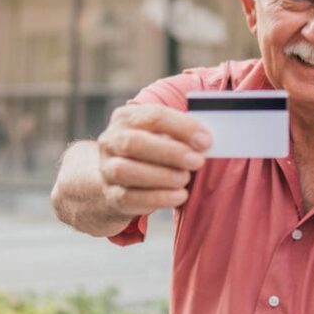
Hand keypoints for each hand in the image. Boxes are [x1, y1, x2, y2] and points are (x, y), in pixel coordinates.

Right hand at [96, 103, 210, 216]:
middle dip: (170, 152)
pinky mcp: (111, 195)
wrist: (120, 180)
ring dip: (162, 176)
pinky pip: (129, 198)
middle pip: (134, 142)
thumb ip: (180, 134)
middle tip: (197, 161)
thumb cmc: (152, 152)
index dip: (182, 127)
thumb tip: (205, 141)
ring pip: (126, 171)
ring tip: (185, 178)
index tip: (206, 140)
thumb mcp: (162, 135)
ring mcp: (107, 169)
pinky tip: (179, 196)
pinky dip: (158, 198)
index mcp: (126, 118)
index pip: (153, 116)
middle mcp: (111, 141)